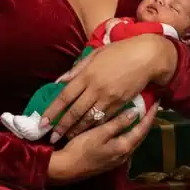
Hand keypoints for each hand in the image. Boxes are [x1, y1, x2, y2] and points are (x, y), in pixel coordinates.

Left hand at [44, 35, 175, 141]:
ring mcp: (108, 97)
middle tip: (51, 138)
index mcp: (86, 75)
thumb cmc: (120, 51)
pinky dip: (94, 127)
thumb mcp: (95, 55)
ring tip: (67, 138)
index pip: (64, 97)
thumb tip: (59, 81)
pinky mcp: (120, 103)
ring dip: (76, 130)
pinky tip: (87, 133)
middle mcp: (94, 88)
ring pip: (88, 118)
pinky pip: (104, 118)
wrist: (146, 56)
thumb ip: (76, 69)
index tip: (43, 122)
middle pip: (74, 111)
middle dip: (61, 126)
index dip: (52, 111)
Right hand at [47, 105, 157, 183]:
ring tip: (138, 113)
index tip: (156, 102)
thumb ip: (118, 123)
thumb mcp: (99, 134)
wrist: (66, 169)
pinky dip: (127, 132)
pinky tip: (123, 126)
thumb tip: (136, 111)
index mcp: (124, 147)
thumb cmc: (81, 149)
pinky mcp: (110, 159)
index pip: (143, 129)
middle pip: (140, 135)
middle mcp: (124, 154)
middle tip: (149, 106)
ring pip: (132, 139)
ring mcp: (117, 158)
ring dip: (136, 127)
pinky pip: (124, 143)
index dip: (150, 115)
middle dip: (145, 121)